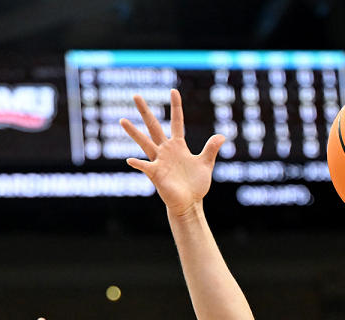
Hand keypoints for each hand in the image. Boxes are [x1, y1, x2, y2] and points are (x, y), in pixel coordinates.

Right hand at [122, 90, 226, 218]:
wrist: (189, 203)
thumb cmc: (196, 185)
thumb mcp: (206, 164)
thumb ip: (211, 149)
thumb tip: (222, 135)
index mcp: (178, 145)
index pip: (177, 121)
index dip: (176, 106)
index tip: (173, 91)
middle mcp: (166, 150)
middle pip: (154, 126)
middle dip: (145, 111)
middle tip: (136, 95)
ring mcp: (159, 161)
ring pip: (144, 143)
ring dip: (133, 132)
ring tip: (122, 120)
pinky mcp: (156, 174)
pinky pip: (145, 167)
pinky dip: (138, 164)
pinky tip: (130, 160)